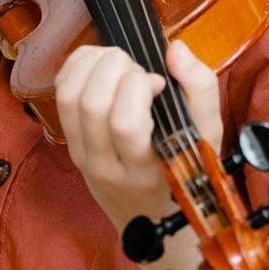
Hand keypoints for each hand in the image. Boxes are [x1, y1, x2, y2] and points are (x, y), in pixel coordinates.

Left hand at [56, 38, 223, 239]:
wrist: (151, 219)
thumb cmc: (186, 174)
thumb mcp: (208, 137)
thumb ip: (200, 90)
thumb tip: (175, 49)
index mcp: (145, 171)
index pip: (124, 124)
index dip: (137, 88)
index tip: (157, 82)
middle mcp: (106, 166)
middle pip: (91, 103)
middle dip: (114, 67)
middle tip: (136, 67)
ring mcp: (81, 155)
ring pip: (68, 97)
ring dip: (91, 64)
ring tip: (117, 61)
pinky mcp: (69, 143)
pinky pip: (60, 97)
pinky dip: (75, 69)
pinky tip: (99, 64)